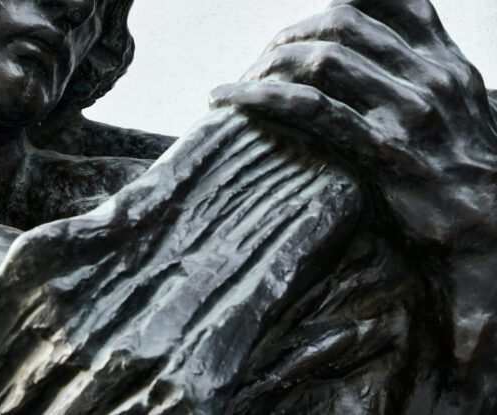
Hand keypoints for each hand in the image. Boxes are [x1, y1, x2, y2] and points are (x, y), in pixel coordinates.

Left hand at [211, 0, 496, 249]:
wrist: (490, 233)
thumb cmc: (462, 179)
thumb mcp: (456, 115)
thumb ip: (419, 80)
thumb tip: (364, 62)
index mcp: (446, 62)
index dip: (340, 1)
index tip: (303, 27)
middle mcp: (430, 76)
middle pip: (343, 23)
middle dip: (292, 35)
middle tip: (262, 59)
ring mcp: (408, 111)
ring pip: (322, 59)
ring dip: (269, 64)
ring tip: (239, 81)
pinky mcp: (383, 149)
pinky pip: (309, 107)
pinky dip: (260, 97)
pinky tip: (228, 99)